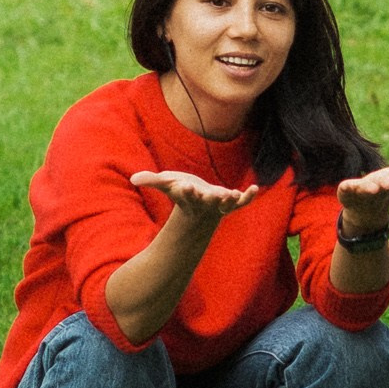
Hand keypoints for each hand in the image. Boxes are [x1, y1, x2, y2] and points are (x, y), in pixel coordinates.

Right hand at [128, 168, 260, 224]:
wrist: (199, 208)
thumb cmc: (182, 193)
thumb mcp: (166, 184)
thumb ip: (151, 180)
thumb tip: (133, 178)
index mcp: (189, 197)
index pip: (186, 194)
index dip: (186, 190)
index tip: (185, 185)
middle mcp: (204, 202)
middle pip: (207, 200)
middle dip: (210, 197)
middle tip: (215, 194)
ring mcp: (219, 204)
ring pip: (225, 204)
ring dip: (230, 200)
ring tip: (235, 194)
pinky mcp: (231, 203)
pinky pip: (242, 203)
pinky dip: (248, 198)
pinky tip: (255, 188)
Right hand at [336, 164, 388, 239]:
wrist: (367, 204)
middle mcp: (379, 177)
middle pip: (385, 178)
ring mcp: (363, 184)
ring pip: (368, 184)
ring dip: (372, 185)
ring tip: (376, 188)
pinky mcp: (348, 190)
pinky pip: (349, 187)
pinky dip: (350, 187)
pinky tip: (351, 187)